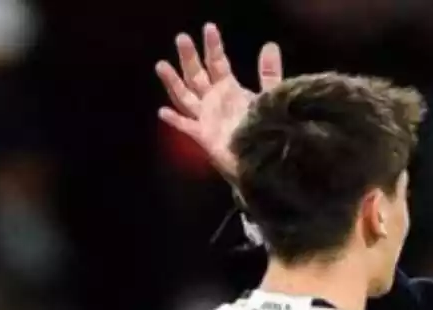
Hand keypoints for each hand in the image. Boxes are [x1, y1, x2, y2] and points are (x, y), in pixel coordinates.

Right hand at [155, 22, 284, 180]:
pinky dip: (176, 120)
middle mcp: (214, 100)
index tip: (209, 28)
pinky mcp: (204, 137)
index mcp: (229, 89)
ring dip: (173, 82)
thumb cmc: (267, 128)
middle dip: (188, 57)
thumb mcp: (270, 97)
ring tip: (161, 65)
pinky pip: (187, 127)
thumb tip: (270, 45)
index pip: (217, 63)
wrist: (267, 159)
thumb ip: (269, 73)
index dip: (213, 46)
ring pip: (185, 97)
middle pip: (196, 75)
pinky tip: (164, 112)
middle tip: (181, 37)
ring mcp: (206, 118)